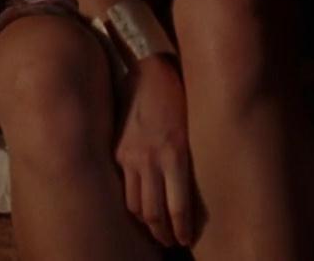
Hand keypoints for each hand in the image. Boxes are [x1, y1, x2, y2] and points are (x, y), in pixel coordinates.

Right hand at [115, 54, 198, 247]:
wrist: (150, 71)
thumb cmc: (181, 97)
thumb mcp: (193, 129)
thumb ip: (190, 161)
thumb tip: (195, 192)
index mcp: (176, 154)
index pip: (178, 207)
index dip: (182, 230)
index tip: (186, 241)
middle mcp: (152, 159)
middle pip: (153, 213)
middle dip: (163, 233)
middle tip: (171, 242)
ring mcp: (131, 157)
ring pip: (135, 205)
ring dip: (146, 224)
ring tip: (156, 232)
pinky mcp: (118, 152)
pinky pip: (124, 187)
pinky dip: (131, 204)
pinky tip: (140, 210)